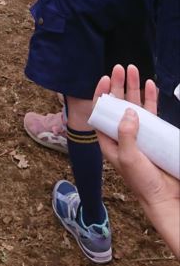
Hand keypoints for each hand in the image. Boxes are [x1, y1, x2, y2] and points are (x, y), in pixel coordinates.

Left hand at [93, 64, 179, 258]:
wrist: (164, 197)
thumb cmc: (141, 181)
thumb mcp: (128, 158)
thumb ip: (126, 134)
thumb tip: (128, 110)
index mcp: (109, 141)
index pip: (102, 113)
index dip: (101, 95)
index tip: (104, 79)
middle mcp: (122, 134)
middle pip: (118, 104)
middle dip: (118, 86)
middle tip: (119, 68)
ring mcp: (139, 133)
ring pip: (135, 105)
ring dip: (133, 87)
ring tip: (133, 70)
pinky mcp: (154, 135)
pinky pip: (151, 113)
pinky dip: (150, 98)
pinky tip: (149, 85)